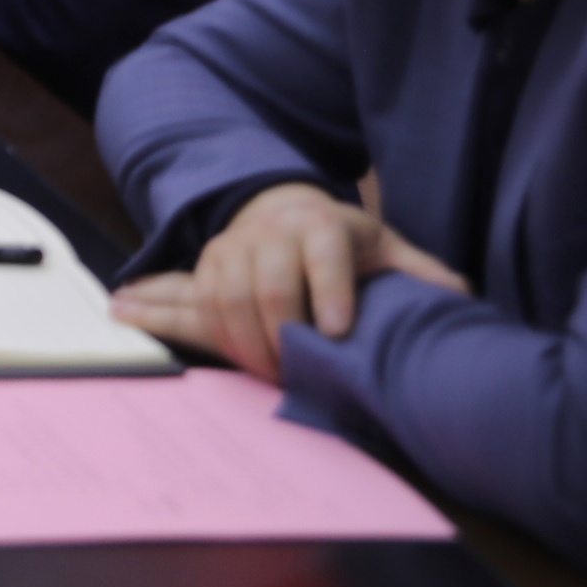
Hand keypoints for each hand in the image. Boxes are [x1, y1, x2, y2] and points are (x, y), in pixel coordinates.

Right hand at [107, 181, 469, 378]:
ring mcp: (231, 247)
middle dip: (280, 333)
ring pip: (224, 294)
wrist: (287, 213)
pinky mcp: (205, 266)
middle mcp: (270, 231)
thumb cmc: (346, 245)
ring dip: (239, 340)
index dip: (330, 290)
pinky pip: (184, 293)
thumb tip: (461, 299)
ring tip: (260, 373)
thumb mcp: (388, 252)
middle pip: (268, 282)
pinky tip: (126, 310)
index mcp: (321, 226)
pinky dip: (158, 306)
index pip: (324, 254)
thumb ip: (422, 275)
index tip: (336, 333)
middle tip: (296, 373)